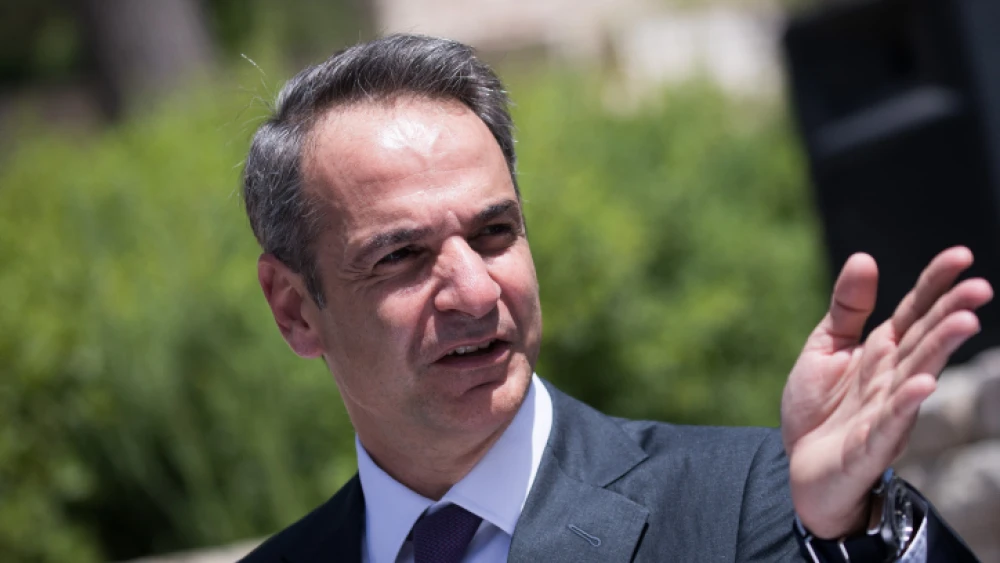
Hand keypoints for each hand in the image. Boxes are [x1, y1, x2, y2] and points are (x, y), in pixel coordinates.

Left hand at [781, 247, 992, 537]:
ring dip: (940, 351)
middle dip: (951, 314)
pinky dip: (907, 405)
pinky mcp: (870, 445)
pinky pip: (891, 423)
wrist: (799, 466)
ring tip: (964, 321)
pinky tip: (924, 384)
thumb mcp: (825, 348)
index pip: (916, 312)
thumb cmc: (819, 408)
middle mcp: (893, 378)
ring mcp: (886, 411)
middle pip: (925, 340)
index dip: (936, 284)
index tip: (962, 255)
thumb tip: (864, 257)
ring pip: (917, 376)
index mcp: (882, 351)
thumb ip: (847, 308)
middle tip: (980, 288)